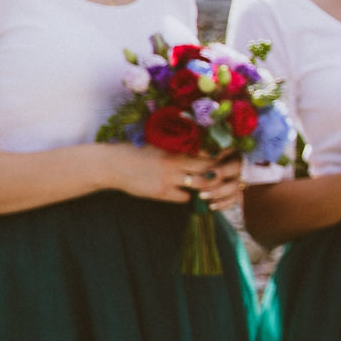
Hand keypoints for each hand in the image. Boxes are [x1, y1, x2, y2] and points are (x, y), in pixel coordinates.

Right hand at [108, 145, 239, 206]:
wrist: (112, 164)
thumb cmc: (137, 151)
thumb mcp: (159, 143)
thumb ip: (180, 145)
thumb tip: (203, 145)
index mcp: (175, 147)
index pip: (207, 151)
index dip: (220, 155)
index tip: (228, 156)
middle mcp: (174, 162)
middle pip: (208, 169)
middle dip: (218, 172)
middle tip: (222, 174)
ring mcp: (168, 178)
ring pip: (199, 184)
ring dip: (205, 186)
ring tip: (205, 184)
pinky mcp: (160, 192)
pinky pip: (185, 197)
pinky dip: (188, 196)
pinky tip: (185, 193)